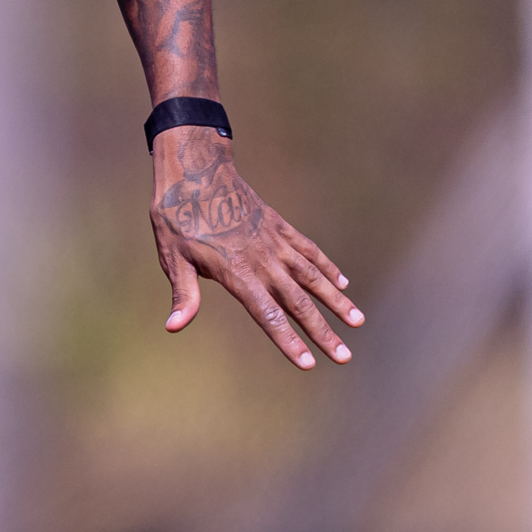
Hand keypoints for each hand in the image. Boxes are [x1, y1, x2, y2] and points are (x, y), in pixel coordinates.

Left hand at [149, 129, 362, 370]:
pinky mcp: (280, 226)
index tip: (309, 363)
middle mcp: (263, 260)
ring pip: (313, 277)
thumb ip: (184, 294)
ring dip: (336, 301)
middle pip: (299, 302)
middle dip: (323, 332)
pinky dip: (328, 267)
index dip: (288, 341)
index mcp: (237, 272)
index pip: (268, 315)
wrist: (197, 169)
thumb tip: (175, 326)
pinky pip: (309, 251)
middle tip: (344, 357)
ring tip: (358, 322)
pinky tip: (343, 283)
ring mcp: (275, 242)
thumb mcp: (173, 256)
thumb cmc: (178, 216)